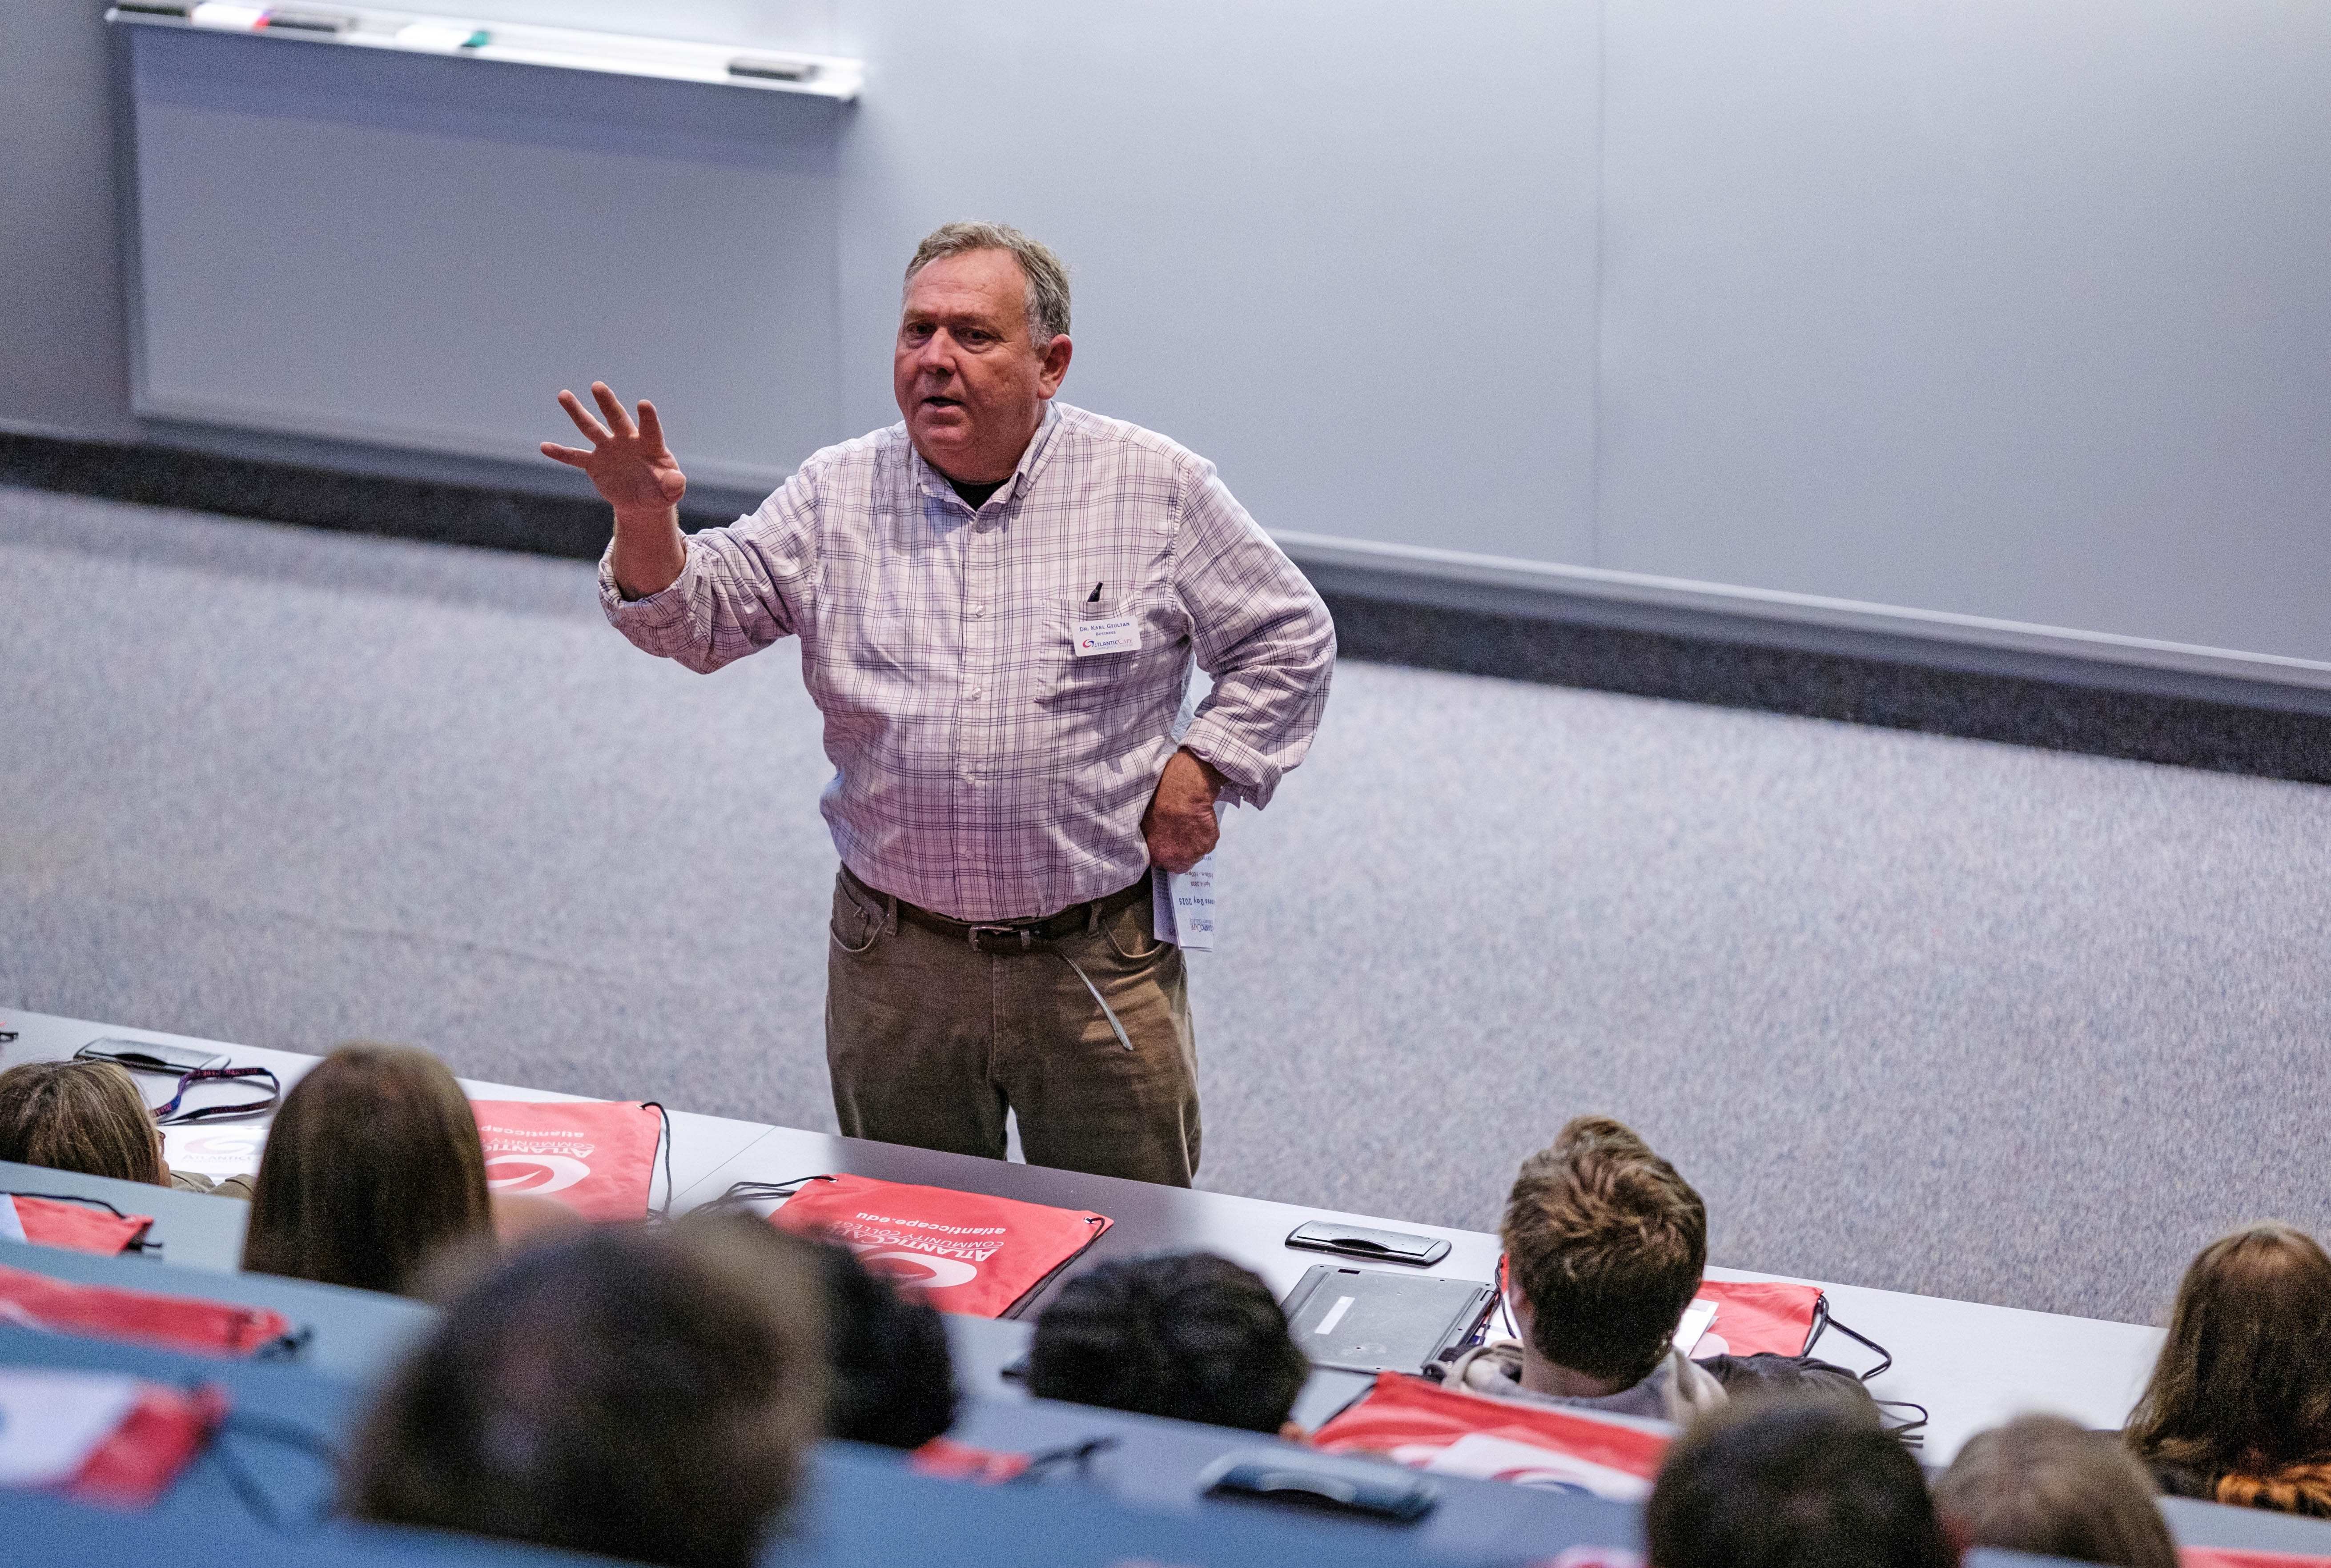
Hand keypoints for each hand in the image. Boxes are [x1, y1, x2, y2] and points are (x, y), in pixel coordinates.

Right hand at [542, 381, 687, 513]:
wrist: (643, 500)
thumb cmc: (661, 491)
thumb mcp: (669, 492)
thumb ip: (673, 486)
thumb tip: (678, 482)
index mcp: (650, 445)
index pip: (650, 429)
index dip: (648, 418)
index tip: (643, 404)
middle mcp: (627, 441)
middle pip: (617, 419)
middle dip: (608, 403)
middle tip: (598, 386)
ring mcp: (609, 449)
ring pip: (591, 428)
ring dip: (578, 412)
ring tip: (564, 394)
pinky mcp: (595, 463)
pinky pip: (575, 457)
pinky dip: (561, 453)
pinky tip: (544, 447)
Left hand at [1141, 748, 1224, 873]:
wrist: (1184, 791)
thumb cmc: (1161, 803)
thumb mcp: (1145, 824)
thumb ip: (1149, 840)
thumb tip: (1149, 843)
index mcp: (1160, 856)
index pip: (1161, 864)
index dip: (1163, 853)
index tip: (1164, 844)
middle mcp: (1180, 858)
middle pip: (1181, 864)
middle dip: (1180, 853)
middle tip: (1178, 836)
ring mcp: (1198, 851)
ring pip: (1196, 854)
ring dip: (1193, 845)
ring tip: (1189, 827)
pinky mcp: (1211, 840)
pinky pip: (1207, 843)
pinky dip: (1204, 836)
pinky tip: (1198, 822)